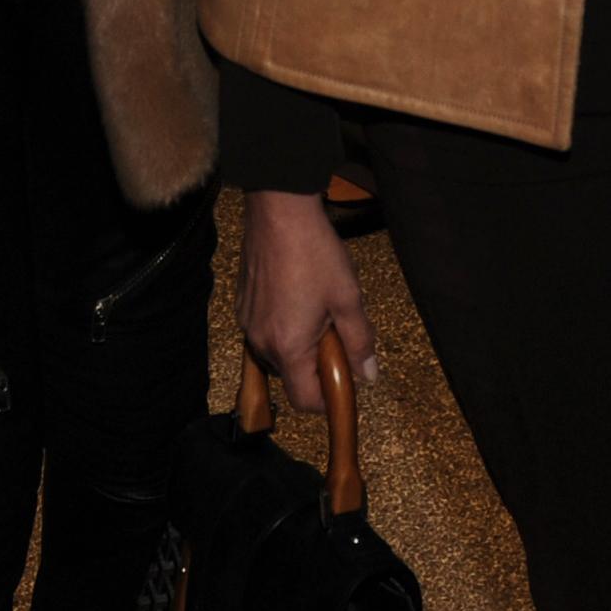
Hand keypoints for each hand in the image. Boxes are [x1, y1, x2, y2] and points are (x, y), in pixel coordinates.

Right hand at [239, 187, 379, 415]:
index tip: (346, 377)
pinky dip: (285, 328)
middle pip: (291, 378)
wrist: (279, 211)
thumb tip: (368, 373)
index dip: (329, 397)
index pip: (305, 400)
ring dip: (300, 346)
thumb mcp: (348, 298)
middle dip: (316, 366)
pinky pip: (266, 332)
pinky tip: (300, 297)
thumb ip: (359, 341)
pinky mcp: (242, 305)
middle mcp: (261, 341)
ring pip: (278, 354)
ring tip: (318, 311)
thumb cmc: (315, 253)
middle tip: (336, 332)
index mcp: (288, 346)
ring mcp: (248, 323)